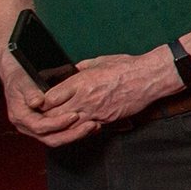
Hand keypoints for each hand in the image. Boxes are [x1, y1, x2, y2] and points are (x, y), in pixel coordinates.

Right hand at [0, 58, 84, 146]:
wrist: (18, 78)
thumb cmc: (20, 78)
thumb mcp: (23, 81)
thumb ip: (30, 92)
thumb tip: (37, 102)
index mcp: (20, 117)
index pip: (39, 127)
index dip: (57, 123)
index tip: (74, 114)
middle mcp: (27, 127)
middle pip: (51, 139)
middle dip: (72, 134)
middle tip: (90, 125)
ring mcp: (37, 129)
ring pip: (58, 139)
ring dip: (77, 134)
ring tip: (95, 126)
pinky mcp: (46, 127)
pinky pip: (62, 134)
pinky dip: (76, 131)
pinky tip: (91, 125)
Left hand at [39, 46, 178, 137]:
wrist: (148, 78)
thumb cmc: (126, 67)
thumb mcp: (99, 61)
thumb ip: (82, 68)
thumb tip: (72, 71)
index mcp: (80, 82)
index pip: (49, 98)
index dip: (42, 102)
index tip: (42, 101)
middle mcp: (85, 98)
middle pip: (55, 115)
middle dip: (47, 117)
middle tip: (45, 116)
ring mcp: (96, 111)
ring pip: (69, 125)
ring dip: (62, 125)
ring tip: (60, 123)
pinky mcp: (106, 119)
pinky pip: (87, 127)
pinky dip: (80, 128)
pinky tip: (79, 124)